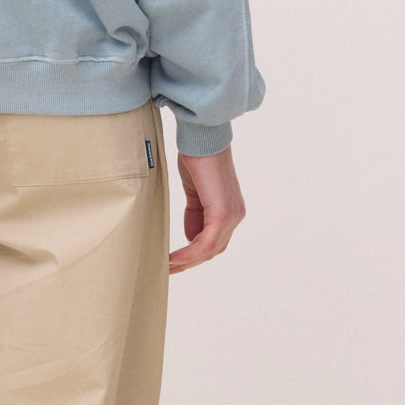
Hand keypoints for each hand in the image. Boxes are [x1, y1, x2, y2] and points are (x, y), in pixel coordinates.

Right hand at [168, 145, 246, 273]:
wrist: (202, 137)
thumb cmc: (197, 156)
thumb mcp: (195, 190)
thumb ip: (195, 213)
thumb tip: (190, 236)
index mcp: (230, 208)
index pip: (215, 239)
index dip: (194, 252)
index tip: (175, 258)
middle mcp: (236, 215)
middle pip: (213, 249)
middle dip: (190, 261)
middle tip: (169, 268)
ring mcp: (231, 216)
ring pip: (209, 250)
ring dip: (187, 261)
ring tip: (168, 266)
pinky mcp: (222, 214)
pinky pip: (205, 243)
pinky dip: (188, 254)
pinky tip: (173, 258)